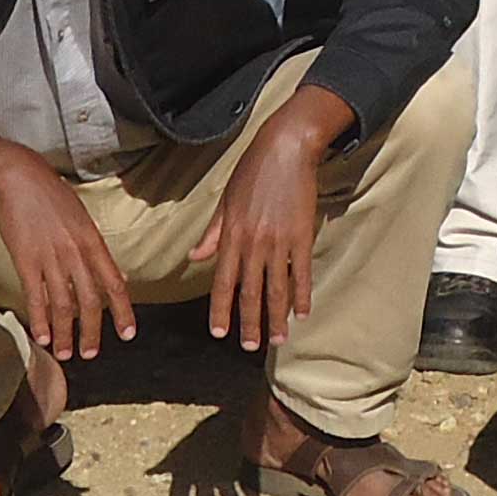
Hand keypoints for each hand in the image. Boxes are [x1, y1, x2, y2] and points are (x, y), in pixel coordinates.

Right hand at [0, 139, 136, 360]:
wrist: (18, 175)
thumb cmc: (52, 196)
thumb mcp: (83, 219)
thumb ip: (99, 251)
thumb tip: (120, 276)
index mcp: (92, 241)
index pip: (114, 283)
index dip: (122, 311)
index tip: (128, 334)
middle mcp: (75, 251)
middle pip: (90, 300)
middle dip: (92, 332)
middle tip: (91, 353)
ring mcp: (50, 256)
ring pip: (63, 304)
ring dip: (65, 333)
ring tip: (65, 353)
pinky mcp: (25, 259)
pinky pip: (36, 296)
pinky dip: (40, 319)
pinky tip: (41, 336)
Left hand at [189, 86, 351, 349]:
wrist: (286, 148)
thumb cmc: (252, 171)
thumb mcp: (226, 201)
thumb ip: (212, 234)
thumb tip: (194, 258)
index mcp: (232, 234)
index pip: (223, 281)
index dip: (221, 309)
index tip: (219, 332)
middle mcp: (253, 242)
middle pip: (250, 291)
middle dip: (250, 322)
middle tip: (250, 347)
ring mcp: (279, 240)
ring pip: (277, 288)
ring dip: (276, 317)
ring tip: (277, 339)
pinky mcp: (302, 235)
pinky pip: (301, 272)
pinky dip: (301, 295)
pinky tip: (302, 313)